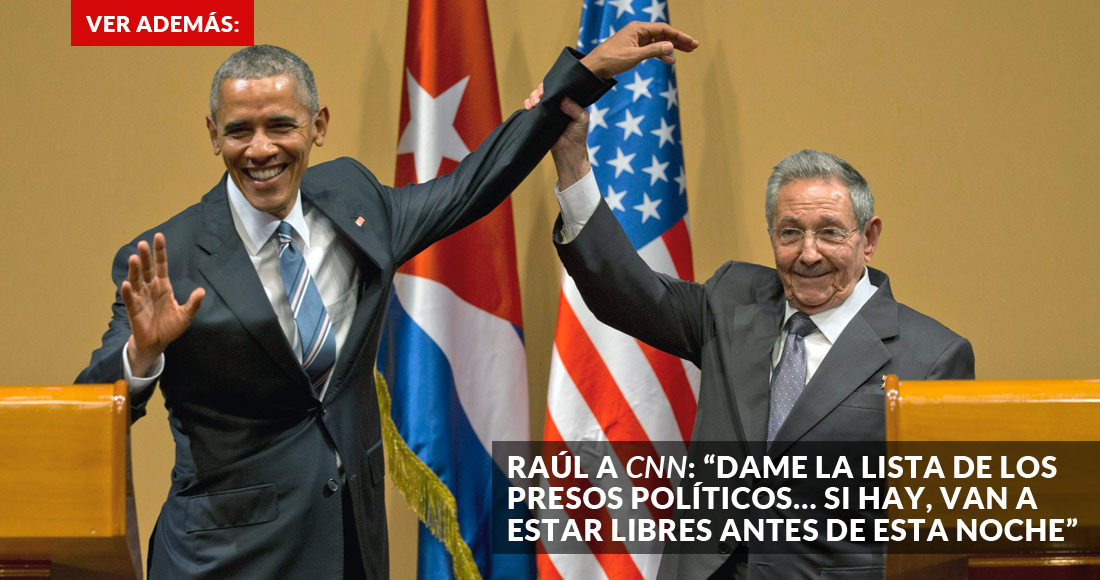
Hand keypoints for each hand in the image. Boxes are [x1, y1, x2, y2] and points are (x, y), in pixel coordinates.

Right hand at [122, 233, 203, 374]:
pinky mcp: (134, 309)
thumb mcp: (185, 315)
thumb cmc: (170, 327)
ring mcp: (141, 297)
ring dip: (135, 270)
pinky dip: (129, 291)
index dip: (160, 252)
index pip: (161, 265)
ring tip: (134, 258)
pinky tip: (127, 283)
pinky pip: (131, 299)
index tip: (158, 236)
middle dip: (146, 257)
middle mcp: (150, 288)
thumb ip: (193, 304)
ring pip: (137, 280)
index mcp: (163, 286)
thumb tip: (201, 291)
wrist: (157, 343)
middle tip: (143, 243)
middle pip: (147, 269)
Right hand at [527, 84, 590, 189]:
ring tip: (535, 103)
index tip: (549, 87)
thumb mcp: (582, 118)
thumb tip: (562, 99)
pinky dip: (527, 105)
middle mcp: (556, 101)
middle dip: (540, 90)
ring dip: (533, 97)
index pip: (559, 86)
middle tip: (539, 97)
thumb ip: (574, 108)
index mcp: (568, 98)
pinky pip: (530, 108)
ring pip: (536, 97)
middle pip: (545, 89)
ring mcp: (547, 109)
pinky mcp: (539, 117)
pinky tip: (529, 108)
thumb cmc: (578, 133)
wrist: (569, 150)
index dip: (553, 84)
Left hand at [581, 21, 697, 78]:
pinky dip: (661, 54)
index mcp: (638, 29)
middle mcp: (638, 32)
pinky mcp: (634, 49)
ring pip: (659, 41)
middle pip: (663, 34)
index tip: (691, 42)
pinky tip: (670, 60)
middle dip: (679, 40)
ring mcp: (636, 40)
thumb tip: (671, 46)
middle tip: (694, 46)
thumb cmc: (611, 60)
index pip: (663, 29)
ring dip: (672, 47)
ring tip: (687, 52)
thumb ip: (653, 51)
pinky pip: (652, 49)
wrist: (595, 68)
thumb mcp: (634, 56)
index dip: (679, 36)